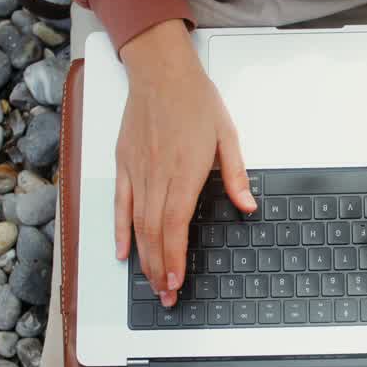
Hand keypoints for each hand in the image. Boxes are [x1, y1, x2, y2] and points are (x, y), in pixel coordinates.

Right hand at [114, 20, 255, 306]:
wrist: (161, 71)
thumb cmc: (195, 99)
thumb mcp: (227, 135)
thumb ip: (235, 174)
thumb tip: (247, 204)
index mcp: (185, 170)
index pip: (176, 224)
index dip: (173, 257)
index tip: (175, 281)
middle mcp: (157, 174)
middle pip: (154, 232)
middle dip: (158, 268)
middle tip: (166, 295)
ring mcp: (137, 171)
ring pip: (137, 224)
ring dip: (143, 257)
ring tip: (150, 282)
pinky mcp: (124, 164)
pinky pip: (119, 204)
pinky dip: (120, 230)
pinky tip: (123, 252)